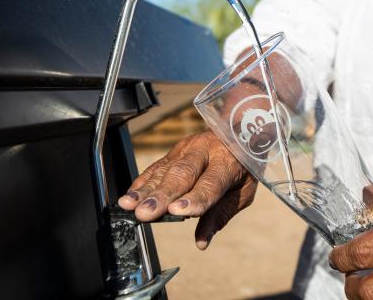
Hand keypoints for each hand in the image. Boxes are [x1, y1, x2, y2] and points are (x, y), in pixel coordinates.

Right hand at [117, 131, 257, 248]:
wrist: (238, 130)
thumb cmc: (242, 166)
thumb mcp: (243, 192)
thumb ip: (220, 215)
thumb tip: (202, 242)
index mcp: (228, 162)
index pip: (210, 183)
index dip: (194, 198)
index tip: (176, 211)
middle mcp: (205, 152)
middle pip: (182, 174)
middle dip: (162, 195)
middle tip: (146, 213)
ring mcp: (186, 149)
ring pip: (164, 170)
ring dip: (146, 190)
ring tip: (130, 206)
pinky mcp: (173, 151)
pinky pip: (155, 167)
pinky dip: (141, 183)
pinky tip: (129, 196)